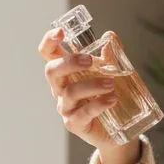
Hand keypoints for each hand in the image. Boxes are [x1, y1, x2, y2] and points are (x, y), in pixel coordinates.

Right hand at [38, 27, 122, 148]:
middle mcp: (59, 88)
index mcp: (65, 72)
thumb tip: (111, 37)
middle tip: (90, 60)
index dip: (49, 41)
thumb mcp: (110, 72)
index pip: (48, 53)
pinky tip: (111, 100)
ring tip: (111, 84)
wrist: (115, 131)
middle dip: (69, 62)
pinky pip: (82, 113)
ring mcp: (65, 106)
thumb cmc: (107, 96)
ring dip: (91, 85)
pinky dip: (98, 105)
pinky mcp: (74, 123)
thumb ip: (110, 55)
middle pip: (51, 71)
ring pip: (69, 92)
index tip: (61, 32)